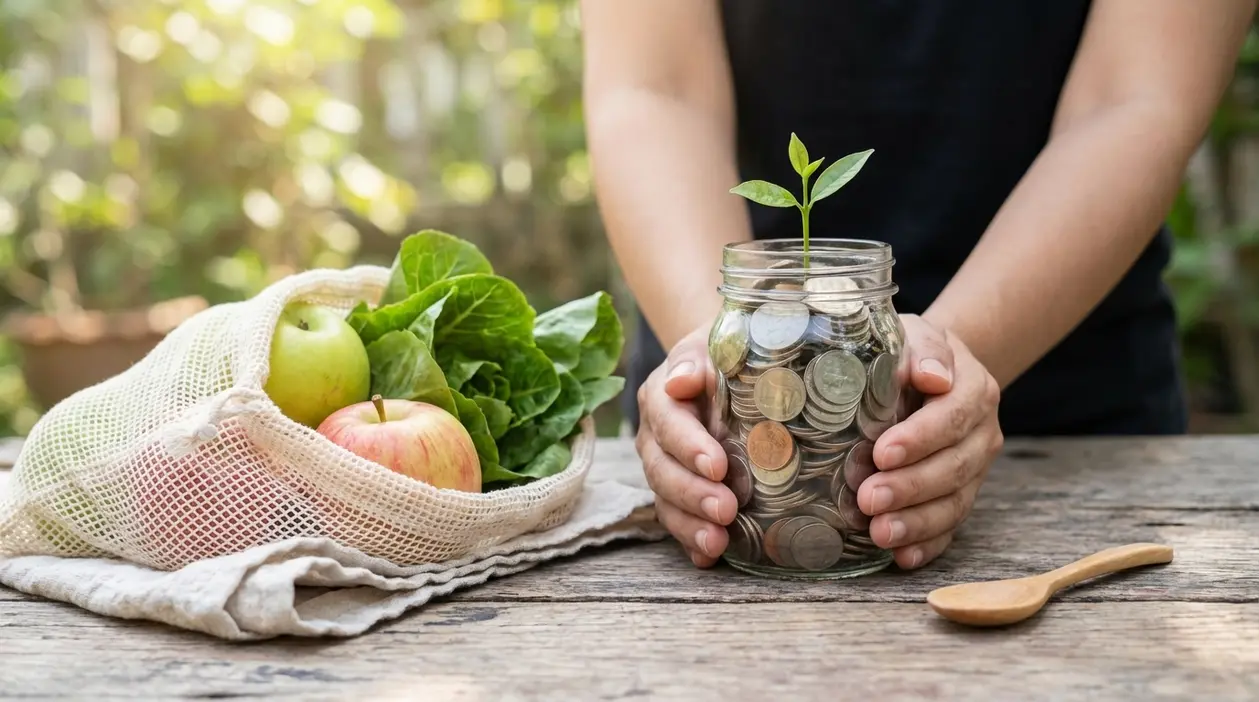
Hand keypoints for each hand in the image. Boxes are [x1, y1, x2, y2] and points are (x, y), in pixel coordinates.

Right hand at [634, 322, 737, 566]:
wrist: (730, 368)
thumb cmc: (725, 354)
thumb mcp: (712, 344)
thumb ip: (696, 360)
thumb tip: (680, 380)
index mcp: (661, 398)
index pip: (668, 423)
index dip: (688, 446)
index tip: (717, 466)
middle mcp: (655, 437)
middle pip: (662, 470)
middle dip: (691, 494)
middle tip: (725, 511)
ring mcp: (665, 468)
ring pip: (666, 501)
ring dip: (689, 525)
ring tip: (716, 543)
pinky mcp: (680, 493)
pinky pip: (679, 520)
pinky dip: (690, 542)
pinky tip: (708, 559)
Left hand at [858, 314, 1003, 568]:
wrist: (930, 371)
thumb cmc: (910, 353)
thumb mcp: (913, 335)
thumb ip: (922, 348)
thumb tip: (932, 375)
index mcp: (973, 390)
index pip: (952, 417)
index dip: (920, 438)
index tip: (882, 452)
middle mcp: (981, 433)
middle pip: (955, 467)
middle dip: (911, 487)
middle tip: (869, 499)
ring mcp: (974, 469)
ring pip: (955, 502)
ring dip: (917, 523)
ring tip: (880, 534)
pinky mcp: (959, 494)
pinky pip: (950, 526)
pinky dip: (927, 544)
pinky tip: (901, 558)